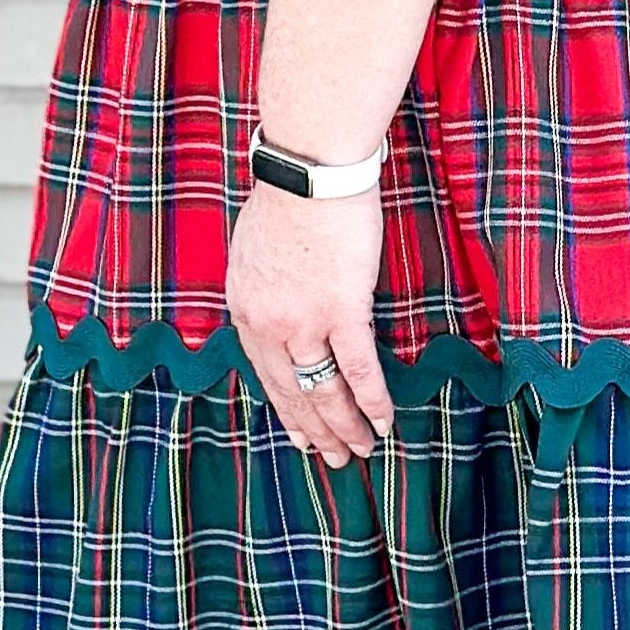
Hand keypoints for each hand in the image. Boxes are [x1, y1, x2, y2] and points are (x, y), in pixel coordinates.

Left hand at [225, 180, 395, 469]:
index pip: (263, 372)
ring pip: (324, 390)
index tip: (298, 431)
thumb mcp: (254, 249)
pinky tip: (384, 422)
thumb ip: (262, 285)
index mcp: (246, 308)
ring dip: (344, 426)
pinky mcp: (341, 311)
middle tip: (332, 459)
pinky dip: (372, 401)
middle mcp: (267, 324)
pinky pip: (358, 370)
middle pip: (292, 391)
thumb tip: (276, 300)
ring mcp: (303, 322)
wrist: (309, 171)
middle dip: (314, 430)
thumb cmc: (289, 195)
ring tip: (361, 451)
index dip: (285, 407)